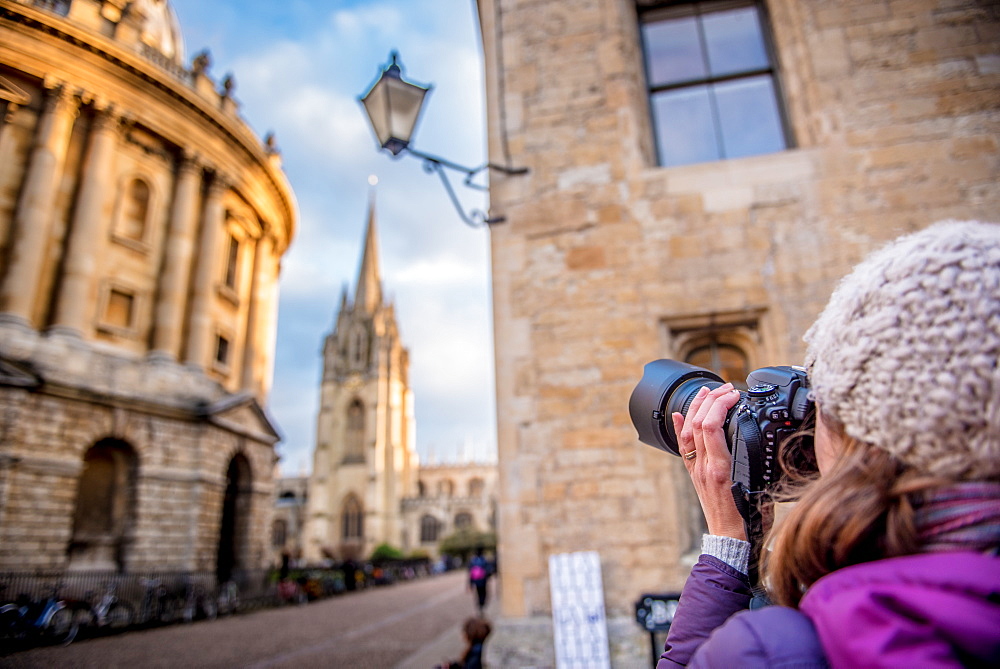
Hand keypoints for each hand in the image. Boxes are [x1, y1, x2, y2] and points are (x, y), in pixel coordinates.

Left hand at [672, 383, 745, 540]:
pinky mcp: (695, 474)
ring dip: (696, 408)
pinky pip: (683, 447)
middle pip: (698, 424)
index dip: (720, 405)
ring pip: (688, 432)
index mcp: (721, 468)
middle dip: (710, 400)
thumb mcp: (760, 488)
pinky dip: (679, 427)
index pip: (711, 427)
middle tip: (725, 388)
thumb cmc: (749, 520)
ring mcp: (697, 470)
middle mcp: (704, 467)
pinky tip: (678, 414)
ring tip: (707, 392)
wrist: (731, 540)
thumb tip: (762, 441)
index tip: (735, 395)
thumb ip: (758, 466)